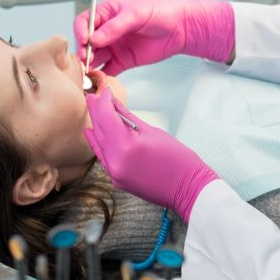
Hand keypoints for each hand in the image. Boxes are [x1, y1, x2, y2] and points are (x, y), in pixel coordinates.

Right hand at [74, 0, 233, 74]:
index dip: (81, 31)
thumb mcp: (136, 14)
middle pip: (87, 42)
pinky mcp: (123, 61)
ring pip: (95, 57)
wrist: (181, 28)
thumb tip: (94, 39)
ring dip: (90, 64)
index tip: (85, 40)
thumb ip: (114, 27)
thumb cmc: (161, 12)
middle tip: (86, 57)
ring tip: (90, 70)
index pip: (85, 22)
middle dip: (84, 50)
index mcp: (108, 13)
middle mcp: (108, 30)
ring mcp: (115, 47)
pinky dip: (102, 75)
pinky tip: (100, 78)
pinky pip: (108, 70)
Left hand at [84, 86, 217, 221]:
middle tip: (92, 96)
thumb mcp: (153, 132)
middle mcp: (116, 161)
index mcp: (127, 146)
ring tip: (93, 109)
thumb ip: (129, 118)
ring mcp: (115, 173)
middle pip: (100, 130)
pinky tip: (91, 132)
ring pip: (99, 144)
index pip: (107, 117)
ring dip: (96, 126)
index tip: (106, 91)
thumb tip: (114, 104)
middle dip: (97, 111)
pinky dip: (98, 144)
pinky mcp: (117, 180)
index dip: (105, 102)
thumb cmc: (178, 159)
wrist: (188, 189)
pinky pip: (103, 157)